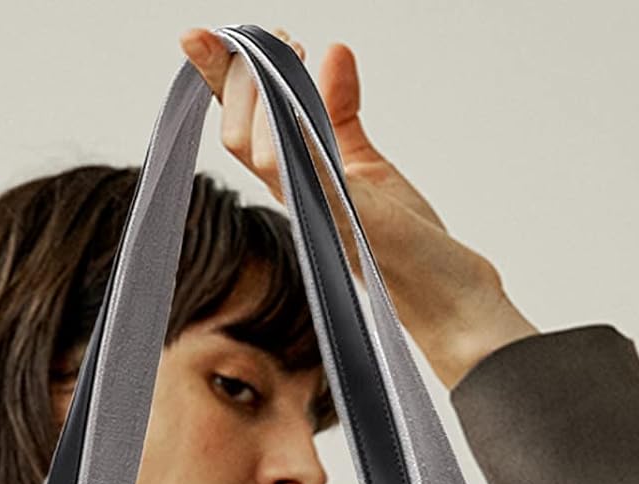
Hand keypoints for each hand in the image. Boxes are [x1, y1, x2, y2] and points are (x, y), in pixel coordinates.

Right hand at [178, 26, 539, 386]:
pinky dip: (289, 131)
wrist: (443, 294)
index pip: (241, 124)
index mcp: (294, 180)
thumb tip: (333, 49)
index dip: (216, 79)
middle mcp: (295, 195)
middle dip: (246, 72)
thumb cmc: (405, 239)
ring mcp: (314, 208)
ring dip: (266, 90)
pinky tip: (291, 93)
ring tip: (294, 51)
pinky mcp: (344, 218)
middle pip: (236, 131)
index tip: (195, 34)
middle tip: (288, 38)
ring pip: (257, 148)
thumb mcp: (366, 161)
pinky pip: (303, 171)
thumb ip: (340, 109)